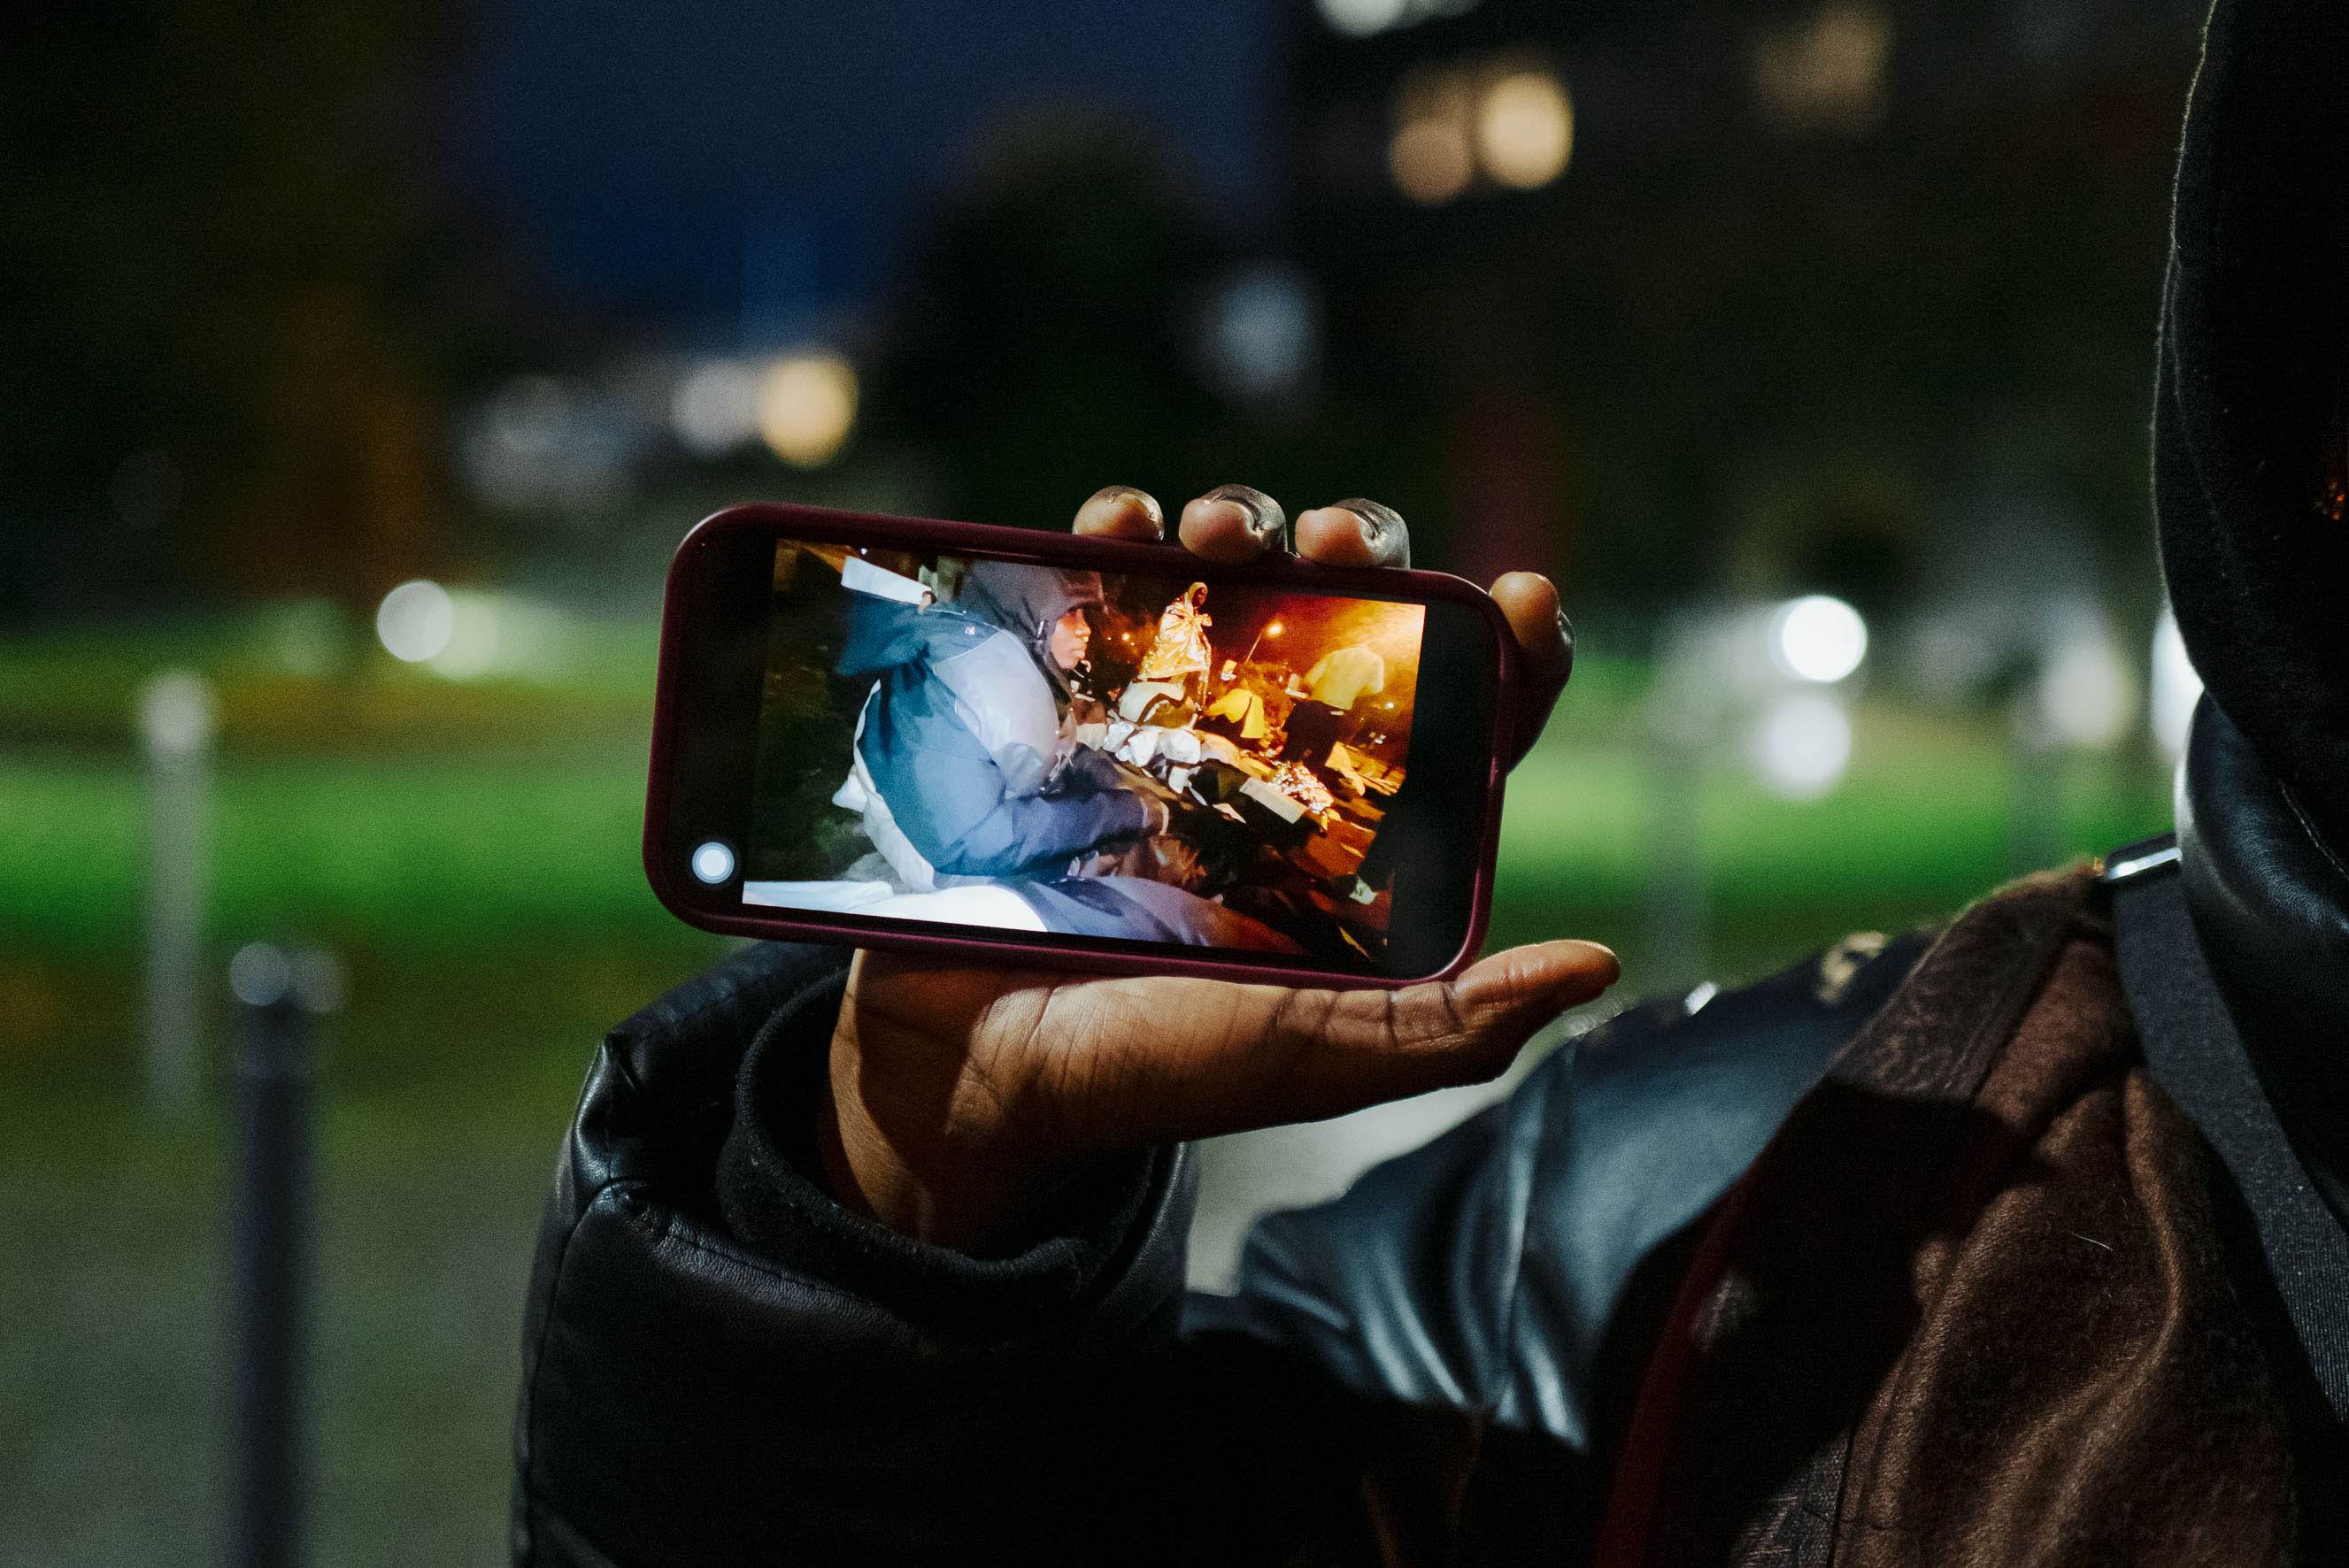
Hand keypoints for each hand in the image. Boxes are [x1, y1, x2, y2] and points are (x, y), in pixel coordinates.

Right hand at [819, 484, 1610, 1252]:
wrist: (973, 1066)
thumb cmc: (1151, 1071)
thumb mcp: (1317, 1054)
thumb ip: (1450, 1024)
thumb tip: (1594, 960)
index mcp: (1355, 838)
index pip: (1465, 725)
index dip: (1510, 656)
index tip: (1522, 597)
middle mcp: (1274, 765)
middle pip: (1350, 620)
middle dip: (1363, 554)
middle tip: (1337, 545)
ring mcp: (1169, 724)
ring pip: (1237, 581)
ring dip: (1242, 524)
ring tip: (1219, 530)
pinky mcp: (1068, 703)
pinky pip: (1105, 590)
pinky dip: (1118, 532)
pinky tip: (1121, 524)